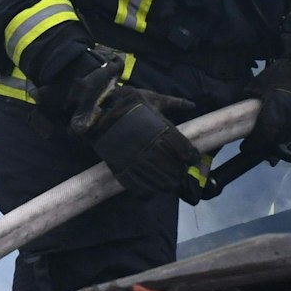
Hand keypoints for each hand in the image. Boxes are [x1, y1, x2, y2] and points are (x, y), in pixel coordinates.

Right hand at [65, 49, 204, 196]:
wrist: (98, 107)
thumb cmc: (128, 101)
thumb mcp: (152, 98)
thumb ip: (173, 102)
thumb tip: (192, 105)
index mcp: (160, 128)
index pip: (183, 149)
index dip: (190, 157)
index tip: (192, 160)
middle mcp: (150, 145)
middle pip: (173, 167)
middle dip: (179, 173)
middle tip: (182, 176)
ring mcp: (135, 157)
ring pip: (157, 179)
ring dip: (166, 184)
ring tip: (170, 186)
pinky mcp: (120, 165)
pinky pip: (136, 185)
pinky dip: (146, 192)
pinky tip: (152, 192)